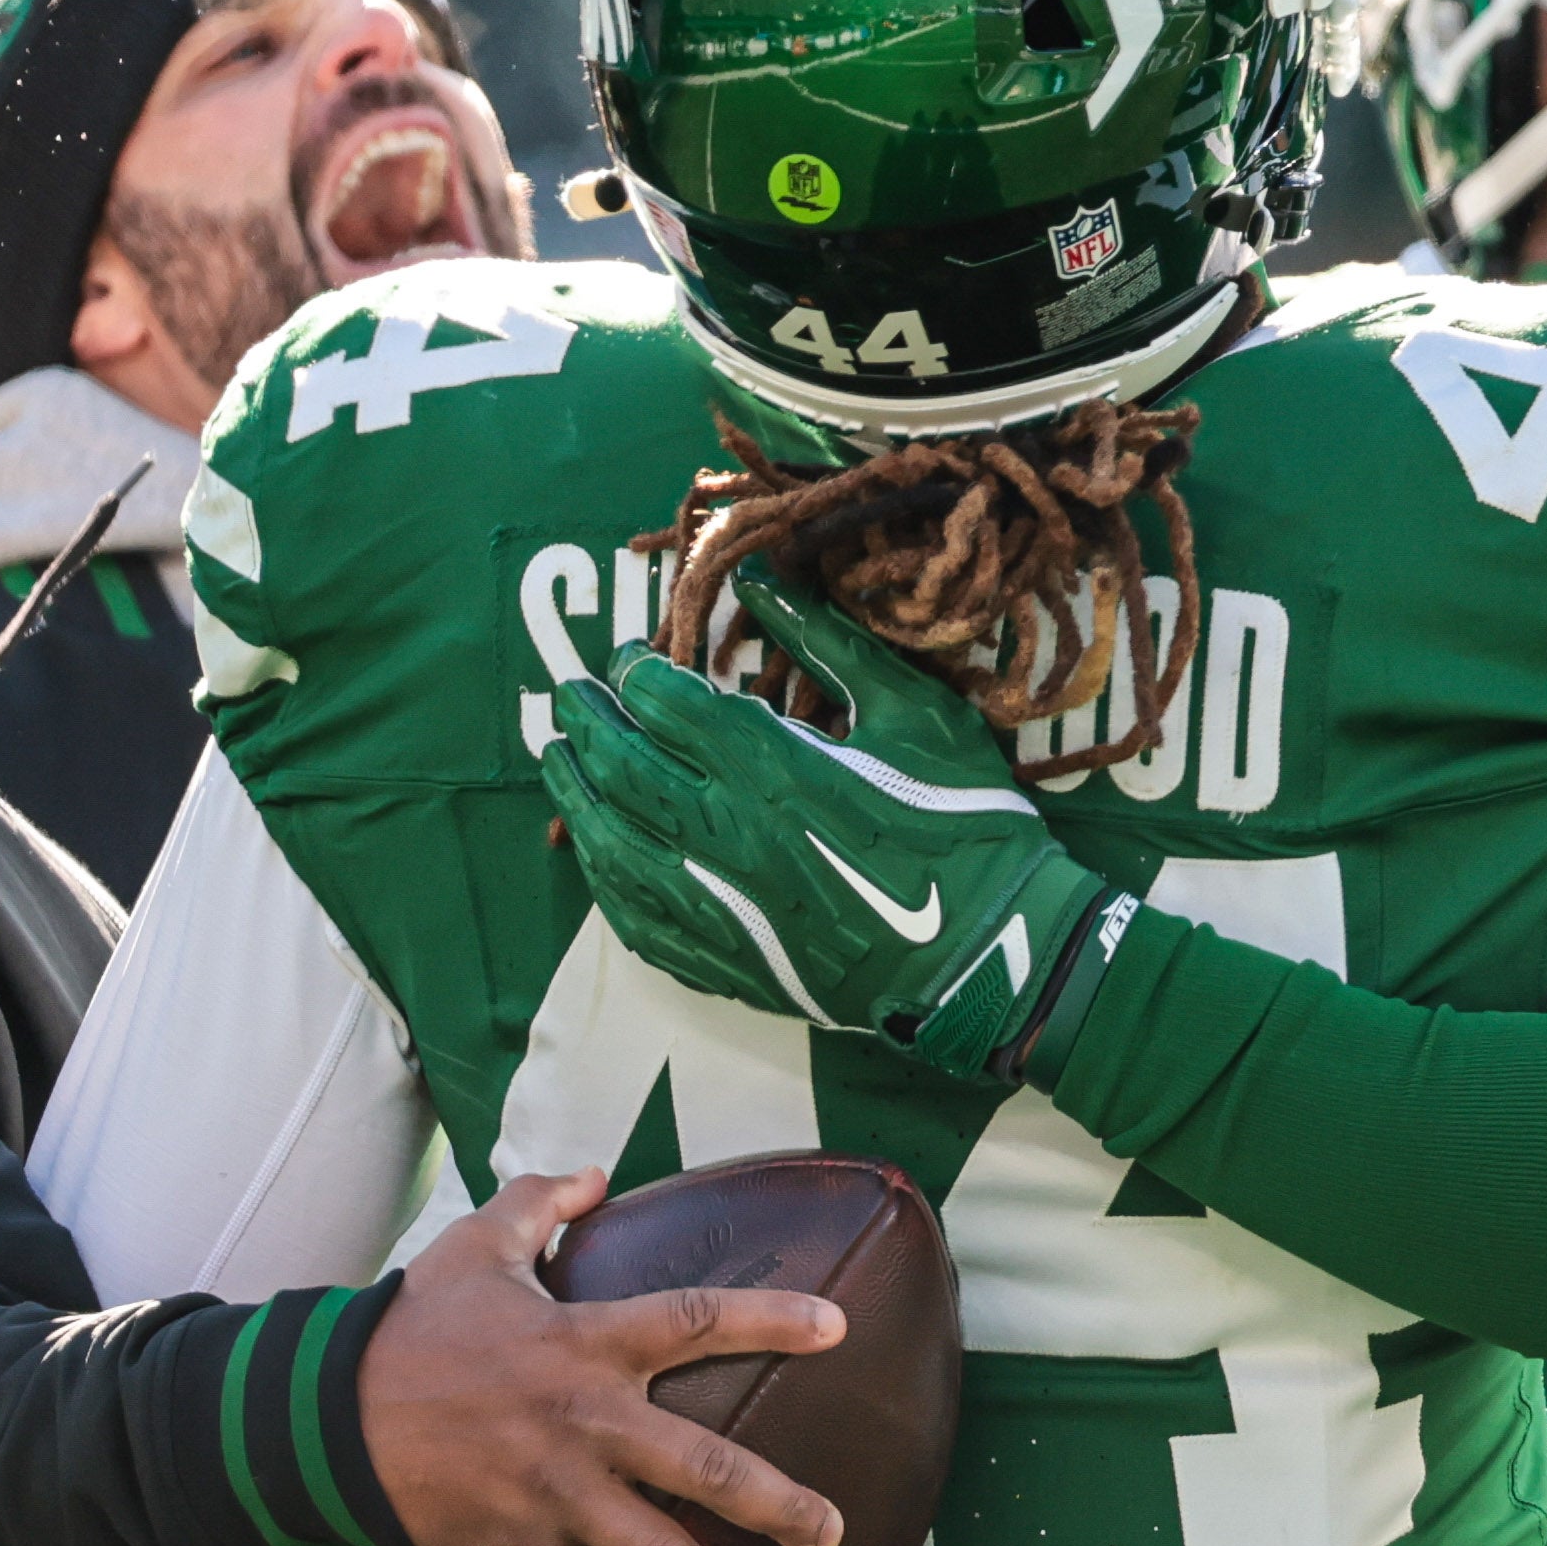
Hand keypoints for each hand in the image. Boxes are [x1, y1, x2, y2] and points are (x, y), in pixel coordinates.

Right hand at [357, 1171, 856, 1545]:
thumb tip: (595, 1173)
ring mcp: (556, 1494)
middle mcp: (587, 1422)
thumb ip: (540, 1204)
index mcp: (588, 1342)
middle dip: (775, 1505)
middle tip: (831, 1535)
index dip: (770, 1319)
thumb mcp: (475, 1245)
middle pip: (702, 1467)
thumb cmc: (411, 1326)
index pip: (698, 1320)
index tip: (838, 1326)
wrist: (327, 1413)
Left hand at [536, 585, 1122, 1080]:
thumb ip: (832, 645)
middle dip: (589, 722)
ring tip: (557, 763)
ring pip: (611, 844)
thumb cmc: (967, 826)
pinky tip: (594, 857)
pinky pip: (634, 918)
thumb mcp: (916, 715)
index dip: (638, 672)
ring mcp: (719, 904)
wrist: (989, 954)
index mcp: (775, 765)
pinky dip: (602, 880)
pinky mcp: (725, 961)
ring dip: (576, 797)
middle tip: (570, 694)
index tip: (632, 656)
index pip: (667, 703)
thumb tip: (765, 584)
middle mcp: (728, 833)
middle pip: (622, 767)